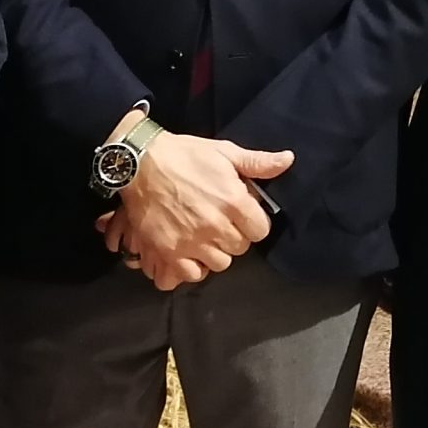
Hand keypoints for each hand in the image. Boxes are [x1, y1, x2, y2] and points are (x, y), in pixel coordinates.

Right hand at [108, 130, 290, 290]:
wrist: (139, 162)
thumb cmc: (185, 155)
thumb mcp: (224, 152)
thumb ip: (257, 162)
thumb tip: (288, 160)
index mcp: (234, 201)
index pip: (260, 230)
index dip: (252, 222)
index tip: (240, 215)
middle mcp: (215, 226)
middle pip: (240, 248)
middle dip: (233, 236)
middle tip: (218, 222)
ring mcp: (191, 242)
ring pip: (219, 263)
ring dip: (214, 252)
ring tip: (203, 236)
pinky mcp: (168, 252)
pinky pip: (191, 274)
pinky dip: (191, 267)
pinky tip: (188, 251)